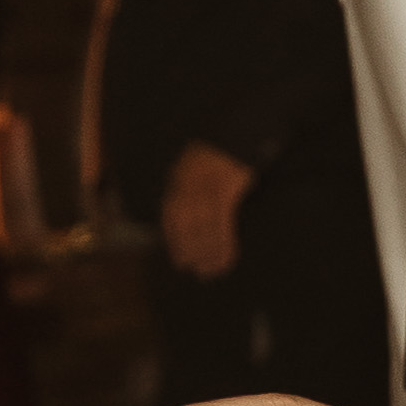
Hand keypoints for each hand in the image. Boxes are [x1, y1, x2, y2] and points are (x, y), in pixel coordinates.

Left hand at [159, 140, 253, 282]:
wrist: (233, 134)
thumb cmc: (216, 155)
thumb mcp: (194, 168)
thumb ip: (187, 190)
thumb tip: (186, 219)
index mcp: (178, 182)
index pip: (172, 218)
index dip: (176, 242)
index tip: (181, 260)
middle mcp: (187, 187)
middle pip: (186, 227)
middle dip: (191, 251)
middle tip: (198, 271)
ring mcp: (204, 188)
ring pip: (202, 229)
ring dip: (207, 253)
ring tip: (212, 271)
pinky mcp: (223, 190)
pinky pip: (221, 223)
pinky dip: (223, 244)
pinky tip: (226, 257)